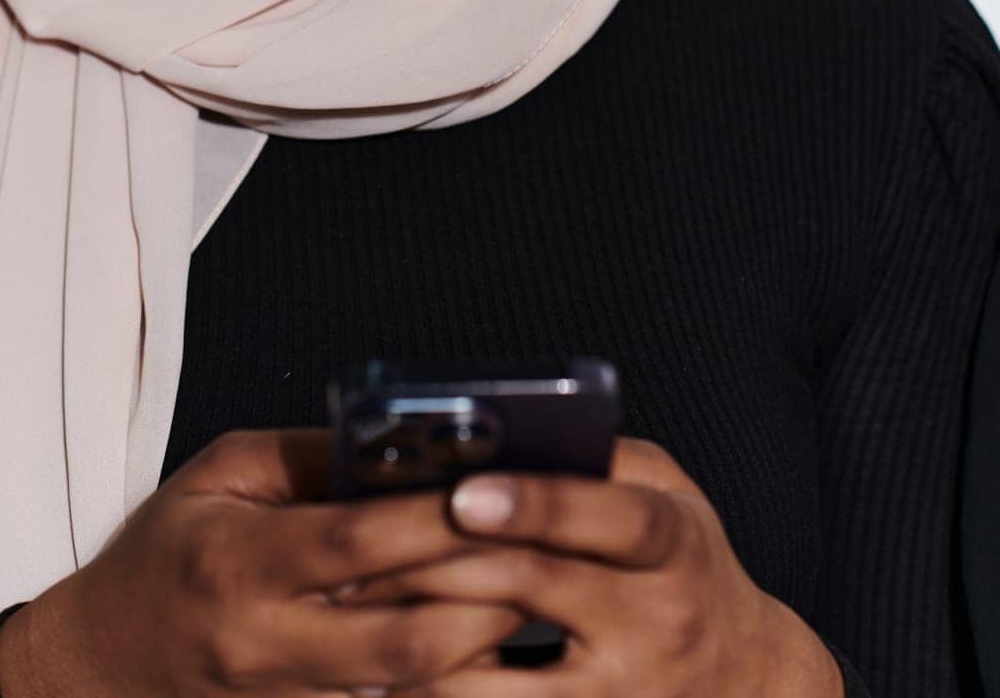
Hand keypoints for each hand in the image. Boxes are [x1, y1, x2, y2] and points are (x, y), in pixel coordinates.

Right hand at [0, 428, 524, 697]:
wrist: (103, 663)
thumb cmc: (170, 550)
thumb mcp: (223, 473)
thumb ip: (312, 457)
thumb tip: (405, 440)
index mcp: (241, 562)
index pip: (357, 540)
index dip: (436, 517)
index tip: (502, 485)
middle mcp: (268, 643)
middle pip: (406, 634)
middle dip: (489, 594)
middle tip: (555, 547)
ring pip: (412, 686)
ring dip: (484, 643)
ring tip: (546, 590)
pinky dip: (448, 678)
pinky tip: (493, 642)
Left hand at [333, 437, 843, 695]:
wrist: (749, 686)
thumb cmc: (687, 567)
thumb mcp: (671, 497)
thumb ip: (601, 462)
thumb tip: (507, 430)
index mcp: (674, 543)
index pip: (607, 515)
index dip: (535, 501)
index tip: (462, 491)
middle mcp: (655, 621)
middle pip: (532, 587)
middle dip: (439, 563)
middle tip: (358, 545)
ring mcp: (622, 696)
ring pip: (500, 679)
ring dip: (418, 646)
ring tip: (353, 612)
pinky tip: (381, 682)